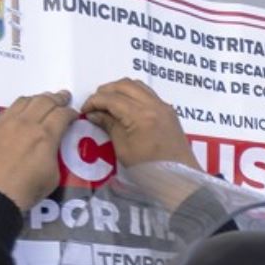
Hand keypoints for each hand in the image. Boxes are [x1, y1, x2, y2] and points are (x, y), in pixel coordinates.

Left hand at [0, 90, 76, 210]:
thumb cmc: (22, 191)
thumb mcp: (52, 178)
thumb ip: (54, 157)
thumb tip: (50, 150)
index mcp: (45, 136)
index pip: (62, 115)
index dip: (71, 113)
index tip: (74, 115)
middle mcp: (25, 123)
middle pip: (44, 101)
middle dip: (57, 99)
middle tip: (63, 98)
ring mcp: (5, 123)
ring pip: (24, 101)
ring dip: (37, 98)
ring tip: (43, 100)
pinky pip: (8, 110)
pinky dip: (19, 107)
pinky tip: (20, 112)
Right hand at [80, 78, 199, 168]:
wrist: (180, 179)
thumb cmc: (149, 170)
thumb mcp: (123, 149)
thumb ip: (109, 126)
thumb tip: (94, 114)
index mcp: (141, 115)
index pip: (111, 98)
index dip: (94, 101)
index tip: (85, 110)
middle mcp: (154, 105)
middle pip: (124, 85)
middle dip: (106, 91)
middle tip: (95, 104)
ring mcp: (164, 106)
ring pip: (137, 86)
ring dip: (121, 90)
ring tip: (109, 103)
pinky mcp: (169, 111)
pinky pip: (148, 93)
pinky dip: (134, 94)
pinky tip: (126, 107)